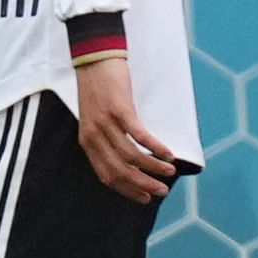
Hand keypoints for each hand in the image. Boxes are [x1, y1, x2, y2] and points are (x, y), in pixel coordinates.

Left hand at [73, 57, 175, 202]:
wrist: (93, 60)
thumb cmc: (98, 90)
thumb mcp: (95, 119)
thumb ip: (105, 139)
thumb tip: (127, 158)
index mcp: (88, 142)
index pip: (107, 176)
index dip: (128, 190)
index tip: (145, 197)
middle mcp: (94, 136)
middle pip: (120, 170)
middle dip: (143, 185)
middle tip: (161, 191)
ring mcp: (106, 124)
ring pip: (131, 156)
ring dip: (153, 168)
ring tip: (170, 173)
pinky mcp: (119, 110)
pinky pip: (139, 136)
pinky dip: (155, 148)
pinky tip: (168, 155)